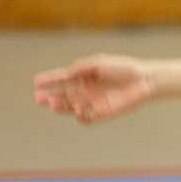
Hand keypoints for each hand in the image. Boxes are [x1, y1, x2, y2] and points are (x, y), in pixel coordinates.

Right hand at [32, 54, 154, 123]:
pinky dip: (80, 116)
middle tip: (38, 98)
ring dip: (61, 107)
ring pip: (71, 107)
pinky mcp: (103, 113)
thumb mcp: (98, 63)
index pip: (62, 78)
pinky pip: (87, 118)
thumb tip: (65, 73)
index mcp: (84, 75)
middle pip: (63, 95)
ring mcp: (93, 102)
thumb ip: (81, 67)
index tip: (36, 81)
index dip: (49, 80)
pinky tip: (77, 111)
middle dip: (50, 97)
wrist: (144, 80)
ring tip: (53, 104)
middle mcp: (86, 90)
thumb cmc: (123, 68)